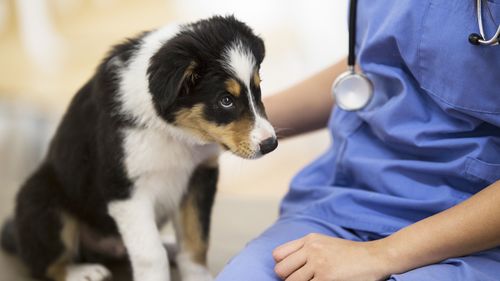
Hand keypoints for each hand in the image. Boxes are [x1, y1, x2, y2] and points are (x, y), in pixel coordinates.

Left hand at [272, 233, 389, 280]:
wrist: (375, 257)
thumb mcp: (325, 244)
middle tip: (303, 280)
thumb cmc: (350, 254)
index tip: (293, 272)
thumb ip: (306, 250)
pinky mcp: (325, 278)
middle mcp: (311, 249)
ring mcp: (318, 264)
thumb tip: (284, 265)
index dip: (282, 266)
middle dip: (288, 279)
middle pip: (280, 270)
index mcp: (309, 240)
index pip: (278, 255)